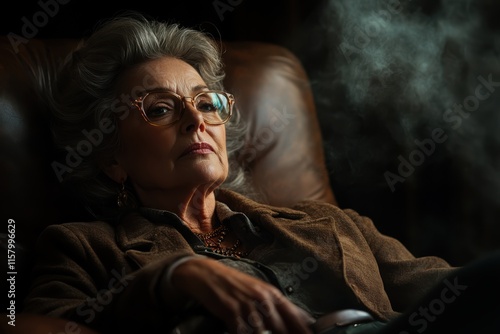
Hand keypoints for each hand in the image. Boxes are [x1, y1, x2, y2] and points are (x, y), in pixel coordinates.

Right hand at [170, 257, 313, 333]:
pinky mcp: (231, 311)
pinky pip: (242, 332)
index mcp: (272, 293)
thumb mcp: (259, 291)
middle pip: (282, 328)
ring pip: (263, 332)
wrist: (207, 274)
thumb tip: (302, 320)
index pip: (295, 316)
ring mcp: (247, 305)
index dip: (304, 331)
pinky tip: (243, 333)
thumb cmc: (234, 284)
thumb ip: (278, 306)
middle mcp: (262, 298)